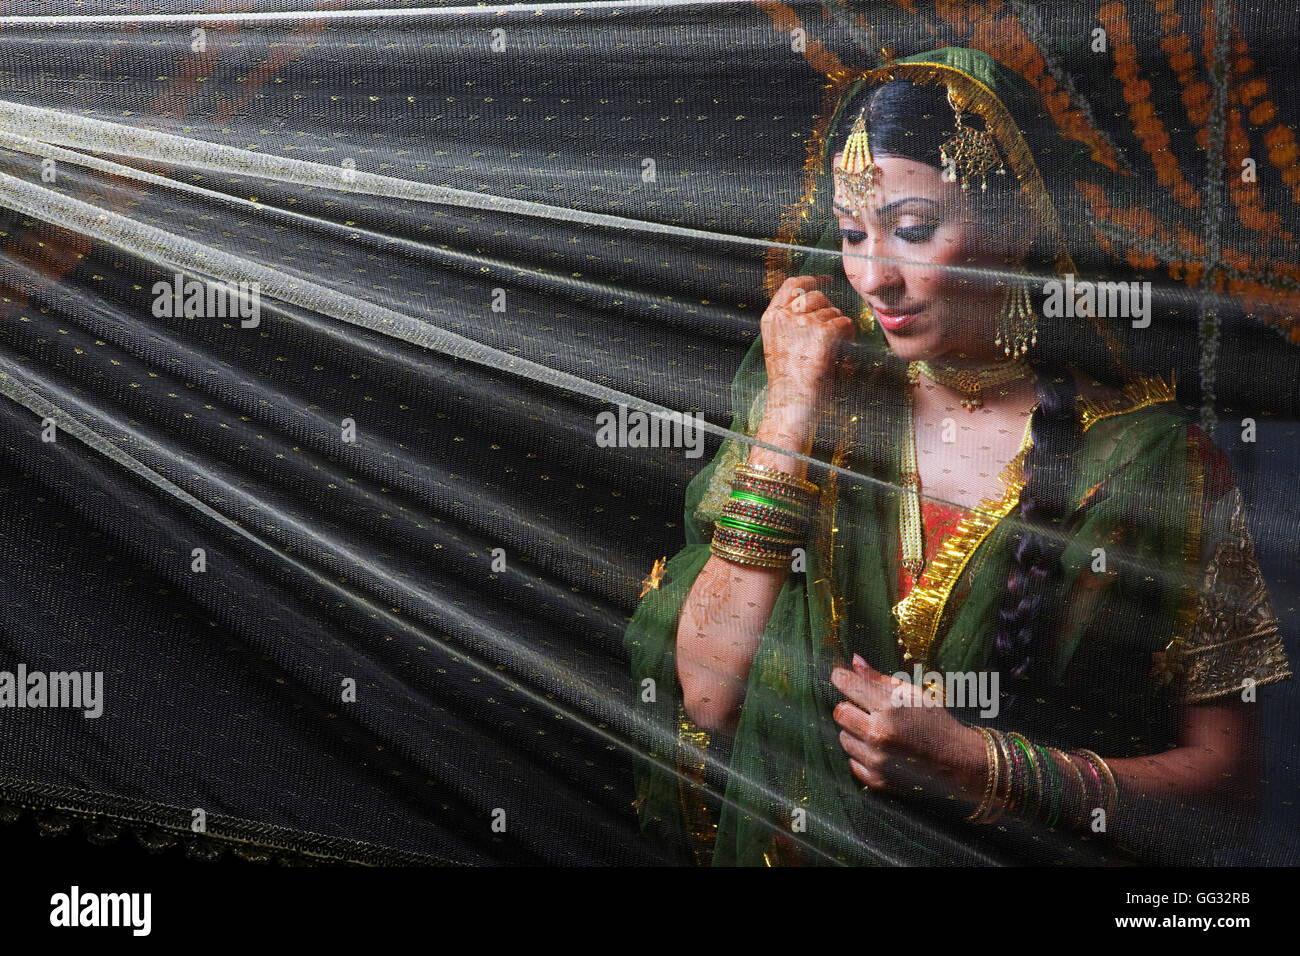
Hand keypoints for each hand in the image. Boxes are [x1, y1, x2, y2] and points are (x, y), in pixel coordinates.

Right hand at [759, 275, 854, 426]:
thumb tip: (817, 305)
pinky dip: (849, 335)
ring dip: (838, 327)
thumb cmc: (789, 384)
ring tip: (833, 351)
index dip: (811, 278)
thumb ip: (791, 324)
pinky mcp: (822, 333)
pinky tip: (842, 352)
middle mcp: (784, 317)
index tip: (826, 279)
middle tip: (833, 331)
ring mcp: (803, 323)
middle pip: (816, 296)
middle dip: (829, 310)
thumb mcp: (781, 347)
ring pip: (832, 311)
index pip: (791, 285)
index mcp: (771, 319)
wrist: (791, 406)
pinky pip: (845, 322)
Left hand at [830, 655, 986, 808]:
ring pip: (843, 738)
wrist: (959, 764)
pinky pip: (852, 761)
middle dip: (849, 707)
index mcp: (890, 707)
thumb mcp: (913, 694)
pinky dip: (861, 754)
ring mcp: (876, 760)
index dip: (841, 678)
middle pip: (839, 712)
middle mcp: (879, 734)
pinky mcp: (876, 780)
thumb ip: (879, 679)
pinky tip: (881, 750)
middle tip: (865, 709)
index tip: (841, 677)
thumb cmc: (937, 723)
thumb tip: (854, 661)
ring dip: (855, 732)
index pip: (847, 685)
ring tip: (878, 731)